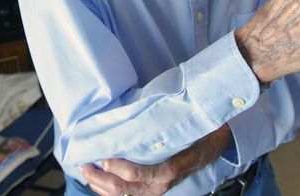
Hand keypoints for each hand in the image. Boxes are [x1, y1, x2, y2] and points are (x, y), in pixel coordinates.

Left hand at [80, 125, 230, 194]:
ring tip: (86, 172)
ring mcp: (157, 190)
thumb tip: (137, 112)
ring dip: (101, 186)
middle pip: (125, 189)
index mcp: (170, 169)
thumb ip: (163, 126)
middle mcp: (161, 184)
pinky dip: (109, 191)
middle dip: (101, 178)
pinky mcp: (152, 189)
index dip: (118, 168)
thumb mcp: (185, 127)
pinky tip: (98, 182)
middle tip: (85, 164)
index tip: (103, 156)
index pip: (139, 174)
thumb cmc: (198, 131)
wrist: (214, 143)